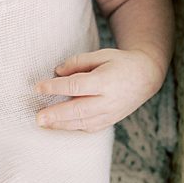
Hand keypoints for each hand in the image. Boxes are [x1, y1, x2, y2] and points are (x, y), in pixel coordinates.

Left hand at [34, 48, 165, 131]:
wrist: (147, 77)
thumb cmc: (120, 63)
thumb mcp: (101, 55)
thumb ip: (78, 62)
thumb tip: (57, 72)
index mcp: (106, 81)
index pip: (76, 86)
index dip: (55, 87)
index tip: (37, 87)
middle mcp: (109, 100)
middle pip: (79, 110)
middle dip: (56, 115)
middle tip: (38, 117)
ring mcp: (112, 113)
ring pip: (84, 123)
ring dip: (62, 124)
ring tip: (43, 123)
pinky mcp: (111, 120)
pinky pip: (91, 127)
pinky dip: (74, 128)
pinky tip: (59, 125)